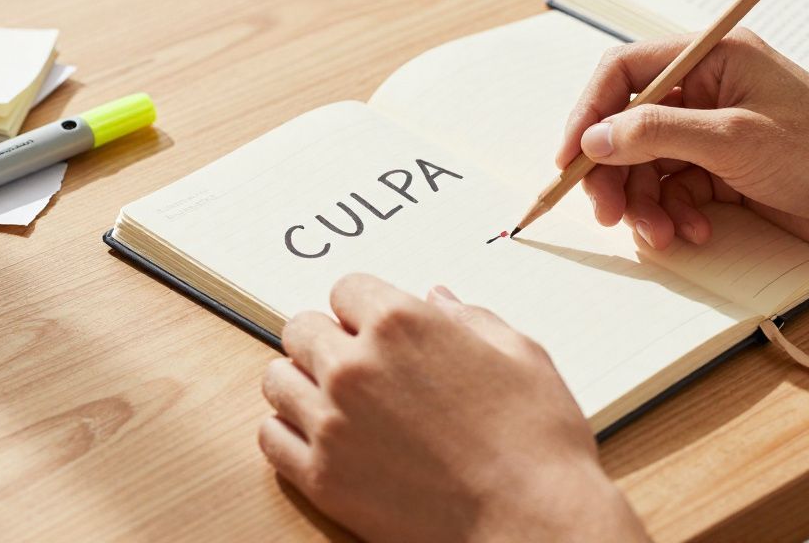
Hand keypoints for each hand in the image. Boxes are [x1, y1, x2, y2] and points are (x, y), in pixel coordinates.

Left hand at [258, 274, 648, 542]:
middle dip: (328, 340)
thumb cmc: (537, 441)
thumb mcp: (520, 354)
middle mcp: (354, 366)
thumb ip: (469, 317)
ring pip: (278, 380)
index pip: (346, 288)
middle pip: (302, 329)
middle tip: (356, 364)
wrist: (533, 522)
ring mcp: (331, 423)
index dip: (364, 308)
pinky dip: (289, 433)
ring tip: (334, 401)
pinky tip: (322, 437)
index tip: (376, 328)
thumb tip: (436, 299)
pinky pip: (271, 438)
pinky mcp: (321, 476)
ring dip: (302, 383)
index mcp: (401, 323)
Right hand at [558, 28, 808, 255]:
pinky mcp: (725, 169)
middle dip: (614, 172)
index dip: (589, 113)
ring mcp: (716, 130)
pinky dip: (674, 214)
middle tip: (606, 214)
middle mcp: (708, 89)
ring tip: (660, 235)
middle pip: (629, 124)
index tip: (569, 159)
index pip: (625, 72)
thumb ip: (657, 134)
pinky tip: (694, 233)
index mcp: (712, 58)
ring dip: (645, 203)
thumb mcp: (734, 140)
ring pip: (649, 164)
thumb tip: (594, 138)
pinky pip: (675, 189)